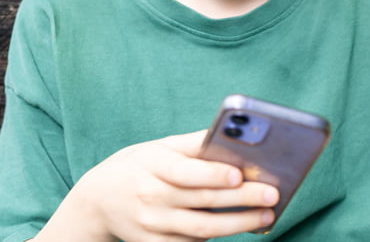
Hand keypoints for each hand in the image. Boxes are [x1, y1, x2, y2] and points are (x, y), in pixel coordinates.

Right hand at [37, 130, 278, 241]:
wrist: (97, 201)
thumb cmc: (136, 167)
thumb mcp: (157, 148)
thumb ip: (193, 144)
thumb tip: (233, 137)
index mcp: (151, 166)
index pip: (184, 172)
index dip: (212, 175)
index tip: (239, 175)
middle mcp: (150, 197)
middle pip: (201, 202)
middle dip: (240, 200)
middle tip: (272, 195)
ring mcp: (152, 226)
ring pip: (201, 229)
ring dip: (237, 224)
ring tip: (266, 216)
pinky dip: (216, 239)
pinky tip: (240, 228)